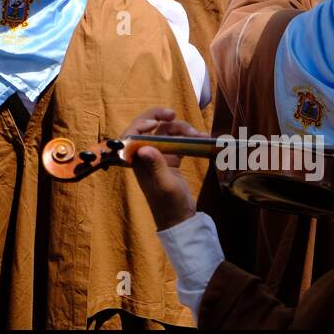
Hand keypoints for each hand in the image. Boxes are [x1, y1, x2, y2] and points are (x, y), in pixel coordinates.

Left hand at [122, 107, 200, 229]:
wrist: (180, 219)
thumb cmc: (169, 204)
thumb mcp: (164, 185)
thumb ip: (156, 166)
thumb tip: (144, 147)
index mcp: (137, 161)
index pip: (132, 134)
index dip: (142, 123)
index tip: (158, 121)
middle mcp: (145, 156)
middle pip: (149, 128)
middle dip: (160, 118)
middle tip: (174, 114)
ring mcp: (158, 157)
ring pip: (166, 133)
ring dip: (180, 129)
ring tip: (199, 134)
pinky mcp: (170, 160)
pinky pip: (177, 141)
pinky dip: (188, 138)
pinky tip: (201, 139)